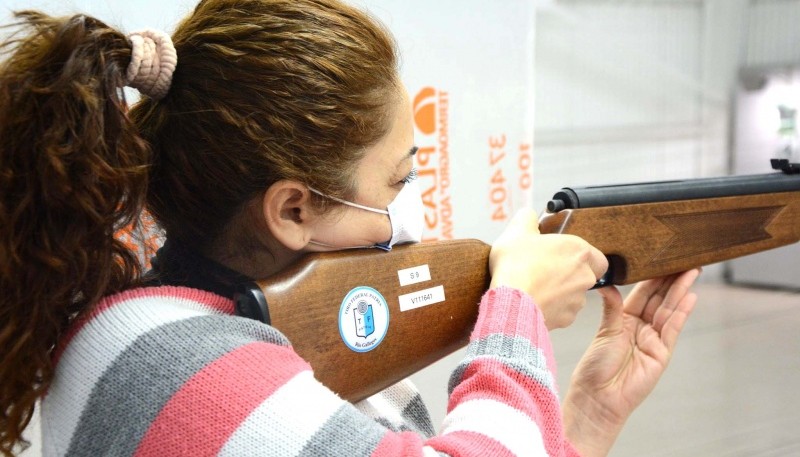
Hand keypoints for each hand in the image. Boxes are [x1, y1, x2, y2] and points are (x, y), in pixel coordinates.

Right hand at [489, 208, 607, 329]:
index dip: (579, 256)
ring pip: (574, 294)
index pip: (596, 255)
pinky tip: (533, 300)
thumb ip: (527, 218)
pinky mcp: (567, 318)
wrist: (510, 301)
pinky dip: (551, 307)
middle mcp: (584, 275)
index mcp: (578, 251)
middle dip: (567, 274)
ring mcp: (577, 299)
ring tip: (535, 286)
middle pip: (584, 274)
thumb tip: (529, 216)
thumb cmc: (516, 267)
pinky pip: (562, 311)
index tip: (562, 255)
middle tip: (545, 270)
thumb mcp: (516, 231)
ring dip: (559, 291)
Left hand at [562, 268, 700, 456]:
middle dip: (672, 280)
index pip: (643, 293)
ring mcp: (653, 340)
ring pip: (669, 310)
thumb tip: (607, 284)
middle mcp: (640, 327)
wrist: (599, 397)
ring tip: (692, 272)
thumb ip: (612, 307)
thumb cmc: (596, 367)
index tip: (663, 259)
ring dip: (680, 291)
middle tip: (685, 260)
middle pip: (660, 299)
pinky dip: (681, 313)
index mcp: (624, 319)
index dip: (653, 277)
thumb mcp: (604, 331)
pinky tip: (690, 297)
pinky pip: (673, 328)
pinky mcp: (662, 353)